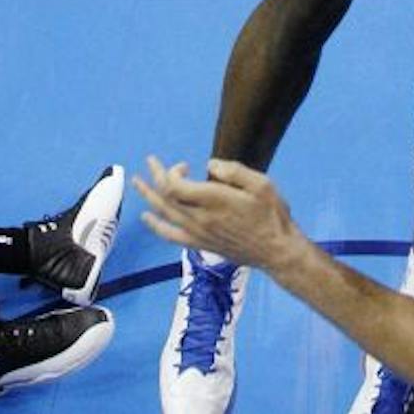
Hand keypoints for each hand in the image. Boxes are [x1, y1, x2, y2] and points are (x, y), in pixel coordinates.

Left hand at [134, 155, 306, 275]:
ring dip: (149, 196)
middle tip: (150, 162)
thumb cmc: (272, 215)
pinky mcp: (200, 244)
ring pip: (164, 214)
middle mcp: (200, 218)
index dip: (172, 172)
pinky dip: (156, 225)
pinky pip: (170, 235)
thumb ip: (234, 171)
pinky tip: (147, 217)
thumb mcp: (262, 185)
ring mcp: (198, 233)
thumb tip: (210, 165)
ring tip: (137, 182)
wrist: (275, 251)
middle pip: (166, 197)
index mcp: (214, 201)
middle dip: (156, 177)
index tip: (186, 166)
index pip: (175, 186)